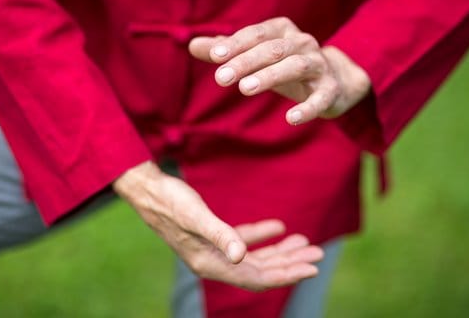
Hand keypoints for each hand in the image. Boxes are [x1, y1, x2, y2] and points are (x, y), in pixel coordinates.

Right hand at [113, 161, 323, 290]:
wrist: (149, 190)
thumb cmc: (170, 202)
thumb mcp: (196, 216)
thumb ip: (220, 235)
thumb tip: (242, 257)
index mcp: (211, 264)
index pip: (257, 277)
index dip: (286, 274)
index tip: (311, 268)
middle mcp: (215, 262)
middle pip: (261, 270)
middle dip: (290, 263)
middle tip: (318, 255)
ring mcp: (215, 251)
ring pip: (256, 258)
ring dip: (281, 252)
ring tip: (307, 245)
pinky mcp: (214, 236)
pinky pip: (244, 242)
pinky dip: (263, 237)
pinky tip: (279, 229)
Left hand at [189, 17, 370, 124]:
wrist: (335, 81)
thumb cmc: (286, 66)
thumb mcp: (257, 57)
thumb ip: (227, 51)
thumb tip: (193, 45)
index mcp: (282, 31)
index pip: (255, 34)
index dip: (235, 44)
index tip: (214, 57)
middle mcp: (302, 43)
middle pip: (272, 49)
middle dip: (246, 62)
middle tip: (221, 78)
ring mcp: (319, 65)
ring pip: (294, 66)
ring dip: (269, 76)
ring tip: (245, 88)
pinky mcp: (331, 89)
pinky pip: (320, 98)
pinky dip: (308, 108)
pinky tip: (291, 119)